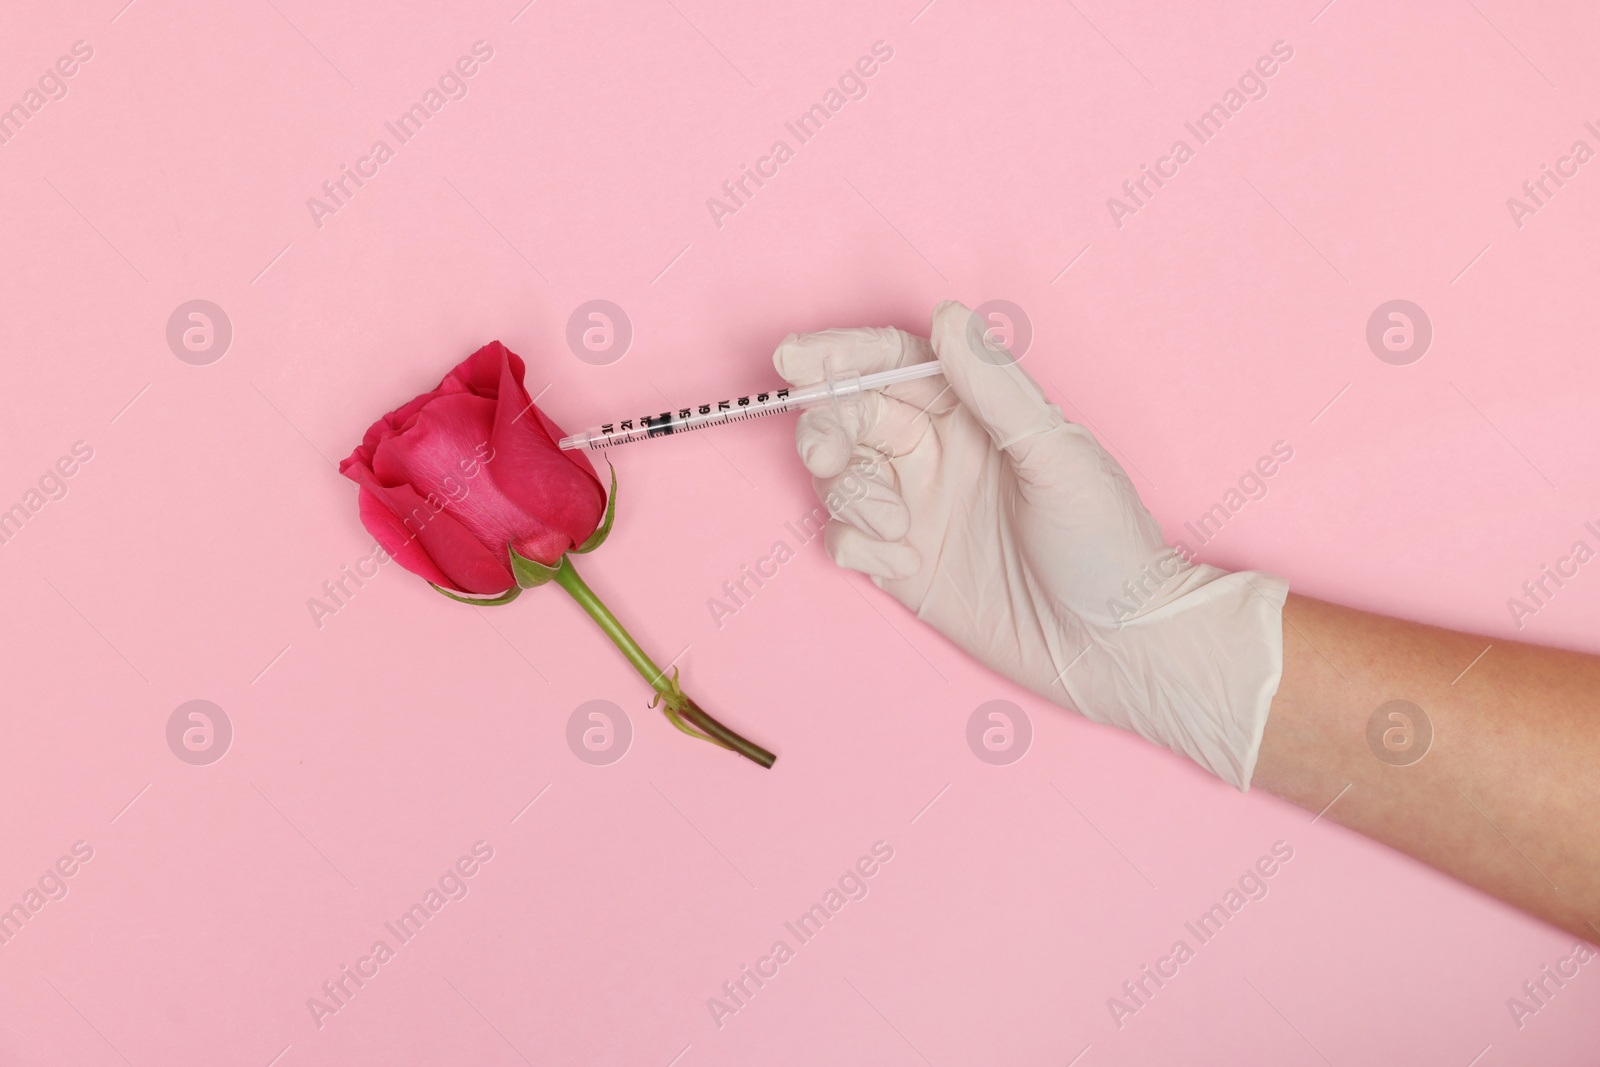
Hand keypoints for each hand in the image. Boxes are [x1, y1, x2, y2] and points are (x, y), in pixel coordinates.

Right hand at [772, 301, 1288, 787]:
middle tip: (827, 458)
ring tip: (893, 525)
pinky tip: (905, 565)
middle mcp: (937, 450)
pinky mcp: (900, 563)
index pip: (893, 362)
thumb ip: (995, 387)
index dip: (840, 354)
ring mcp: (915, 506)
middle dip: (825, 427)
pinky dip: (857, 546)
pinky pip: (845, 538)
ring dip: (846, 493)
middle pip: (850, 414)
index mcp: (975, 409)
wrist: (1115, 648)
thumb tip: (946, 316)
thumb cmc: (1107, 544)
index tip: (794, 357)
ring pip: (838, 475)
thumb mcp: (1057, 455)